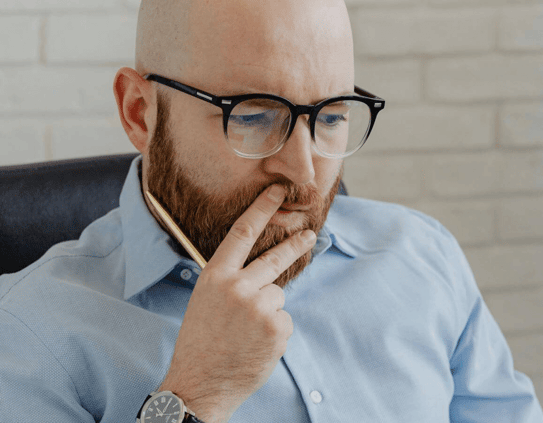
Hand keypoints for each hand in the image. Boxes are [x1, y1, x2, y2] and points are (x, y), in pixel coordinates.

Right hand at [155, 184, 315, 422]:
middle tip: (309, 235)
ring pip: (278, 296)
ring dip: (269, 312)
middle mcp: (238, 287)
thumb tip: (263, 269)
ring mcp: (259, 307)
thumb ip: (231, 280)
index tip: (278, 191)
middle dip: (295, 244)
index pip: (242, 232)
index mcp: (215, 276)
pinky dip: (274, 332)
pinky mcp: (277, 328)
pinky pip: (284, 320)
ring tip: (245, 333)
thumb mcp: (206, 300)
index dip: (262, 208)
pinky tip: (255, 345)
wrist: (200, 383)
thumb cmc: (202, 342)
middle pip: (275, 257)